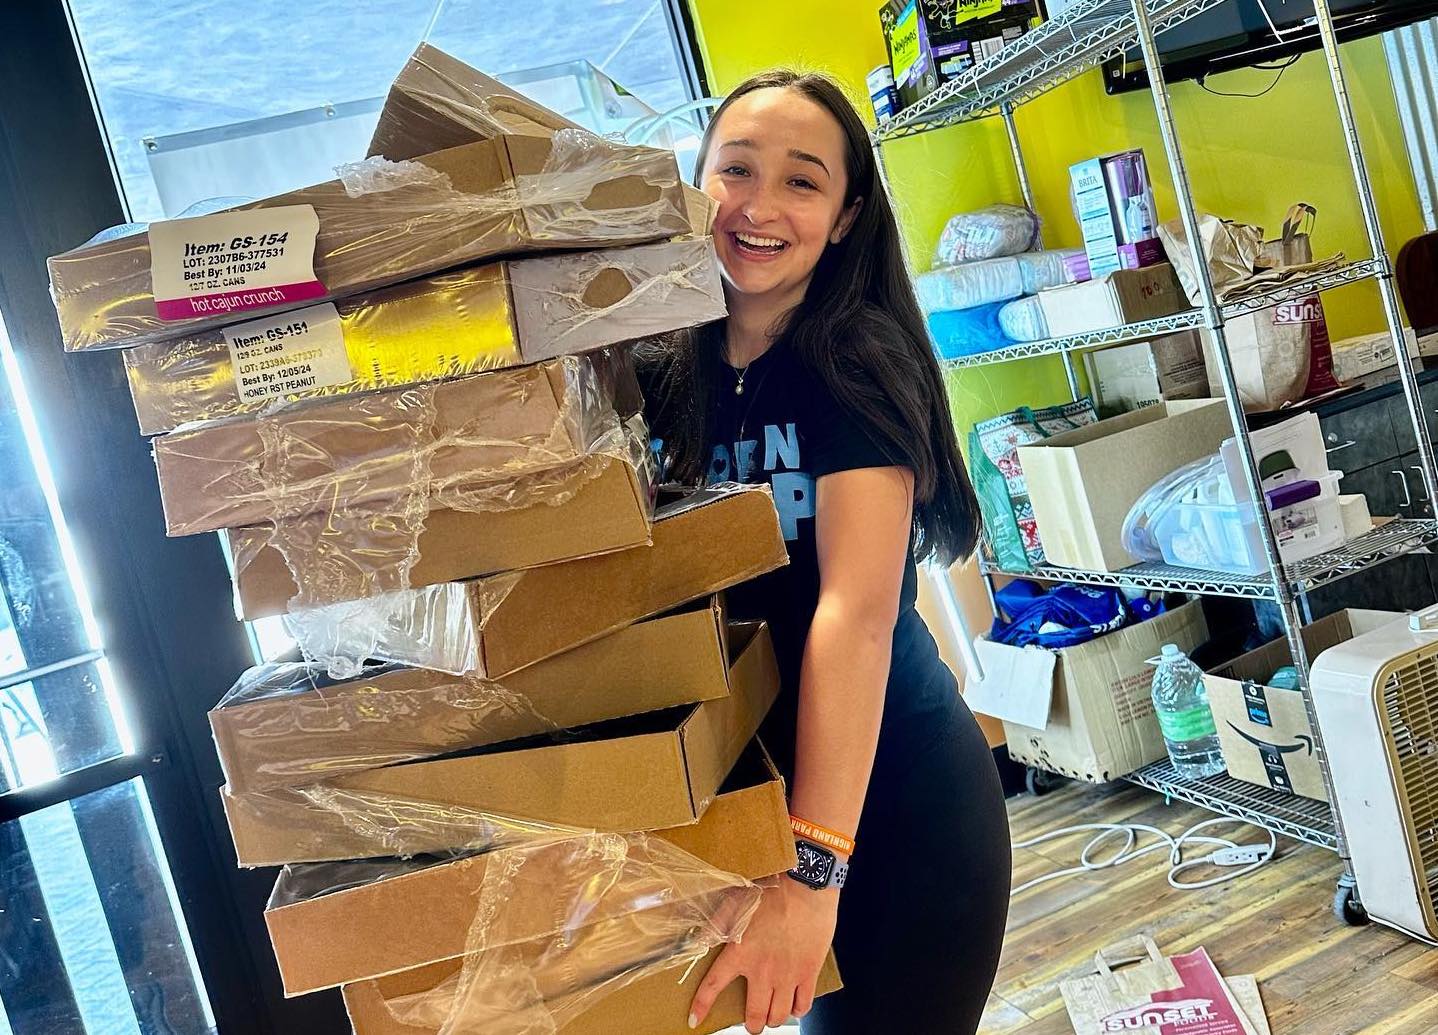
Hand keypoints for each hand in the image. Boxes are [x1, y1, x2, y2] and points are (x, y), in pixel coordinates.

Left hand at [689, 875, 839, 1032]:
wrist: (806, 885)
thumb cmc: (771, 889)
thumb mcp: (736, 902)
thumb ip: (716, 924)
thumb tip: (698, 937)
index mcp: (740, 953)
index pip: (713, 986)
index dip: (702, 1005)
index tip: (695, 1019)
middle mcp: (762, 971)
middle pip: (754, 1016)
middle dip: (751, 1025)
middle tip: (751, 1023)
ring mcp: (787, 974)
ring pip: (779, 1015)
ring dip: (773, 1019)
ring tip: (771, 1015)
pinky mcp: (809, 971)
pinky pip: (803, 1004)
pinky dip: (798, 1010)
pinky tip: (794, 1005)